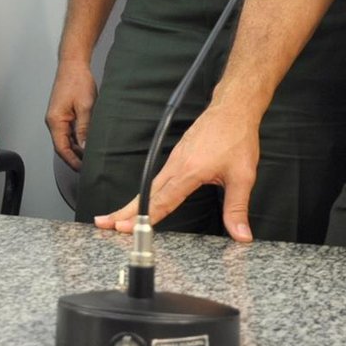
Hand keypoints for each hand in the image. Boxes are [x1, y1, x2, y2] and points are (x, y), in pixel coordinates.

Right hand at [46, 61, 97, 168]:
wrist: (73, 64)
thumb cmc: (77, 81)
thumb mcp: (85, 107)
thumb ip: (84, 129)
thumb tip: (85, 147)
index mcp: (55, 121)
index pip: (61, 148)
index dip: (72, 161)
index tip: (83, 169)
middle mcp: (53, 121)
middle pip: (62, 146)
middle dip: (75, 157)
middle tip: (90, 165)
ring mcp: (57, 117)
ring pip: (66, 139)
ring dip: (77, 148)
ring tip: (91, 156)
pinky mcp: (63, 114)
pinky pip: (68, 131)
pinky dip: (77, 138)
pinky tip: (88, 141)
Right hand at [93, 104, 260, 239]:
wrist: (232, 109)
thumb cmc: (236, 138)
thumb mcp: (242, 177)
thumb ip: (237, 209)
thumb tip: (241, 236)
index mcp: (189, 171)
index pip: (162, 201)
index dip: (143, 218)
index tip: (124, 228)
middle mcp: (176, 165)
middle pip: (146, 194)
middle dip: (124, 211)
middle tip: (103, 223)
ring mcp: (174, 159)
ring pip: (149, 185)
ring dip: (132, 203)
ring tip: (117, 217)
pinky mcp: (177, 156)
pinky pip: (156, 177)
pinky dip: (145, 192)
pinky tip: (143, 200)